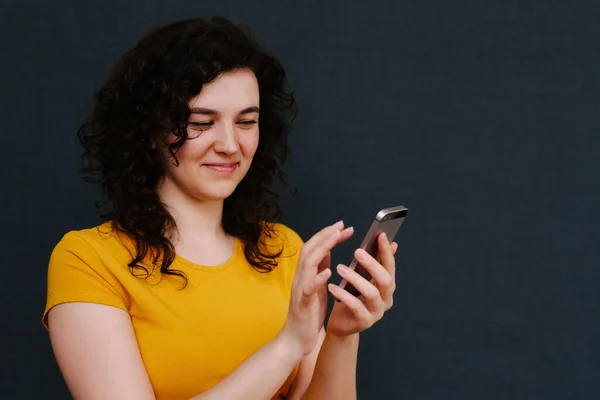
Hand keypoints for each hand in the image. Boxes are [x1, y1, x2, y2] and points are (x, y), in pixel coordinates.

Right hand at [279, 221, 353, 356]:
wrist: (296, 339)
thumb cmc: (308, 313)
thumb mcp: (316, 287)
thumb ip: (319, 269)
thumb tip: (327, 250)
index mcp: (305, 274)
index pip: (314, 248)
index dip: (327, 235)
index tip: (342, 226)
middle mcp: (300, 277)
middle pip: (309, 249)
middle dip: (325, 235)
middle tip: (341, 225)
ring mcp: (300, 289)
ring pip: (308, 263)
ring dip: (323, 248)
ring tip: (336, 237)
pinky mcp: (303, 303)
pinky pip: (308, 288)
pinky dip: (318, 278)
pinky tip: (329, 271)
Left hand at [326, 232, 398, 336]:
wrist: (342, 324)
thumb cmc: (351, 296)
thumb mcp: (362, 278)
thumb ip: (374, 262)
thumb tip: (391, 242)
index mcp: (387, 286)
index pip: (390, 266)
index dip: (387, 251)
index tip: (380, 235)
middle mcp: (386, 299)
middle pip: (386, 280)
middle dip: (372, 264)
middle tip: (357, 251)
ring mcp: (377, 312)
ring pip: (372, 293)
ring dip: (356, 278)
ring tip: (340, 268)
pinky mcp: (364, 321)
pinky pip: (356, 307)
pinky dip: (344, 295)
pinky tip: (332, 286)